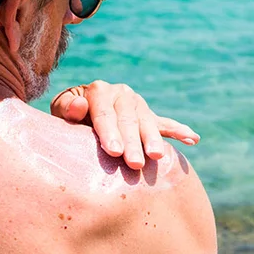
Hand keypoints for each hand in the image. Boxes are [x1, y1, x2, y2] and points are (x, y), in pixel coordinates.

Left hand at [50, 81, 199, 169]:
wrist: (79, 110)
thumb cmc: (67, 115)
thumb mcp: (60, 109)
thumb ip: (67, 108)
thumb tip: (80, 105)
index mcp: (99, 91)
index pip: (105, 113)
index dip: (109, 132)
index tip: (113, 151)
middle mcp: (121, 94)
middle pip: (128, 121)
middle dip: (132, 143)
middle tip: (134, 163)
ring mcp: (138, 104)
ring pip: (148, 123)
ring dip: (154, 140)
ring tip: (157, 156)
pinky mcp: (149, 116)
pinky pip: (166, 124)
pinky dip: (179, 131)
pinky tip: (193, 138)